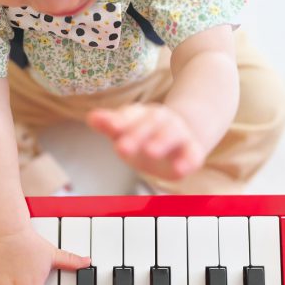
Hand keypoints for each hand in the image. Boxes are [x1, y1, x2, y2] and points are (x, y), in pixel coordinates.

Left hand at [87, 103, 204, 180]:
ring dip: (161, 141)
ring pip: (172, 133)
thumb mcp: (125, 131)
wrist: (183, 136)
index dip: (120, 120)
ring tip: (150, 152)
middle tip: (122, 148)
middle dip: (136, 134)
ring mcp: (179, 134)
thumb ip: (109, 125)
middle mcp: (162, 120)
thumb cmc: (145, 136)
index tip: (110, 127)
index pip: (130, 114)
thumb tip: (92, 117)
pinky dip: (187, 161)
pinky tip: (179, 170)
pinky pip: (192, 154)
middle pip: (150, 123)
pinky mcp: (192, 151)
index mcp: (142, 114)